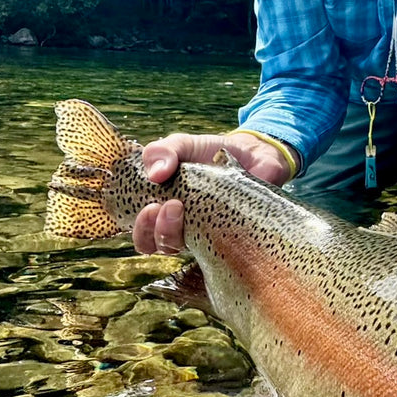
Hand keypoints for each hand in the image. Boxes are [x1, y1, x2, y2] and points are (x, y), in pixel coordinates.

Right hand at [132, 132, 297, 255]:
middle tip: (172, 205)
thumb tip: (154, 174)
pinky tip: (221, 218)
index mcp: (164, 212)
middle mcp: (184, 229)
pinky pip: (225, 249)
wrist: (253, 154)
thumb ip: (162, 152)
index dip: (142, 228)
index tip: (151, 206)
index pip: (144, 235)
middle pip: (160, 247)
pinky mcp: (235, 236)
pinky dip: (219, 238)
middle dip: (159, 231)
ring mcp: (209, 235)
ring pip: (188, 250)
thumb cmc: (211, 153)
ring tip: (186, 208)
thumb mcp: (182, 145)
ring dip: (179, 234)